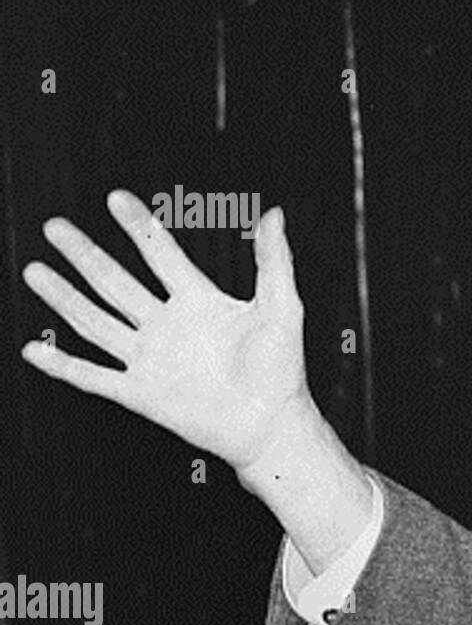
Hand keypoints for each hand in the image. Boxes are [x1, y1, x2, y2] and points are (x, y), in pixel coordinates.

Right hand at [21, 189, 308, 473]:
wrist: (271, 425)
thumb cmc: (281, 371)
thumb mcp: (282, 308)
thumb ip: (274, 260)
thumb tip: (274, 216)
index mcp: (200, 302)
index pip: (161, 254)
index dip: (139, 226)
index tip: (117, 198)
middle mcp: (169, 326)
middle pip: (116, 282)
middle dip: (85, 254)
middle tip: (56, 227)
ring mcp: (151, 359)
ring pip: (96, 321)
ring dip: (65, 297)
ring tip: (36, 270)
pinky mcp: (141, 393)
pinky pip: (93, 376)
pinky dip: (63, 364)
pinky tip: (35, 349)